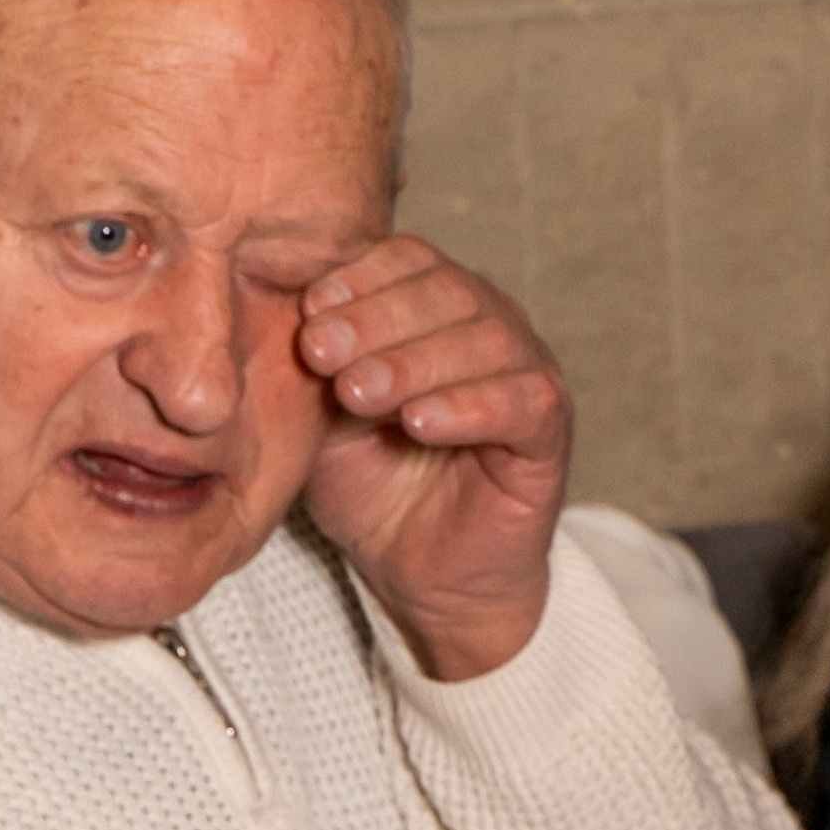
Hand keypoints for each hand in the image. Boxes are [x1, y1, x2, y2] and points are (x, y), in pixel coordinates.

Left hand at [295, 237, 570, 679]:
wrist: (417, 570)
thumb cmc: (370, 482)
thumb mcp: (323, 415)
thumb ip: (315, 364)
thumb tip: (282, 309)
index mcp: (433, 308)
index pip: (407, 260)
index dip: (359, 277)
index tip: (306, 310)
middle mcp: (488, 326)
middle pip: (446, 290)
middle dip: (376, 319)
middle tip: (320, 353)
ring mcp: (525, 373)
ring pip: (487, 339)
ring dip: (415, 361)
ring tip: (357, 393)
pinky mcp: (548, 432)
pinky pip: (522, 402)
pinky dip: (470, 405)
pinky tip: (419, 422)